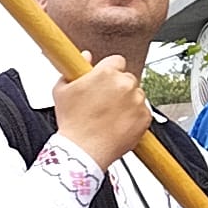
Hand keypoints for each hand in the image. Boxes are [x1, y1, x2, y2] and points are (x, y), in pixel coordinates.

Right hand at [53, 54, 150, 169]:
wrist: (83, 151)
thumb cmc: (71, 123)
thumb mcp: (62, 91)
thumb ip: (74, 69)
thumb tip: (85, 56)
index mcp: (106, 73)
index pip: (116, 61)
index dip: (109, 71)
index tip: (104, 81)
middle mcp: (125, 84)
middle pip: (127, 78)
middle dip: (118, 88)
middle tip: (104, 103)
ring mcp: (137, 101)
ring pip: (136, 95)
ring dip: (126, 102)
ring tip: (109, 117)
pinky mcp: (145, 117)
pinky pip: (142, 112)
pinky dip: (133, 117)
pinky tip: (117, 125)